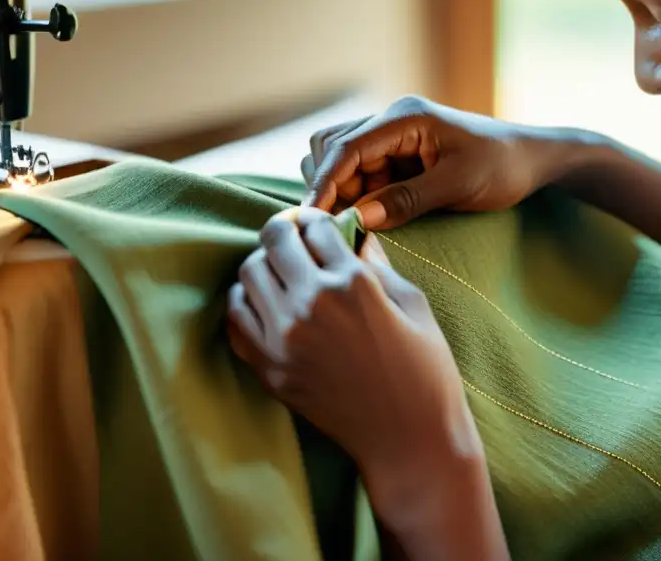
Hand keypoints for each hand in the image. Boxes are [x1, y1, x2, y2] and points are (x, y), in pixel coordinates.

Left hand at [226, 207, 483, 514]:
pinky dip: (246, 301)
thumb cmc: (424, 370)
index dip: (318, 220)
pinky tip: (267, 303)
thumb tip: (354, 234)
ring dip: (265, 263)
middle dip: (286, 231)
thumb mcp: (413, 303)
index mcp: (353, 283)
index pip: (315, 225)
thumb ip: (378, 263)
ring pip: (249, 272)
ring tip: (283, 272)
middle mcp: (311, 304)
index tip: (320, 226)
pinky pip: (236, 317)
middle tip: (296, 240)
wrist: (409, 441)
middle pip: (274, 240)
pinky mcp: (268, 368)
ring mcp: (283, 338)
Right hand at [302, 95, 547, 229]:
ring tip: (358, 224)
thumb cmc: (502, 167)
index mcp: (405, 118)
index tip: (312, 219)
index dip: (325, 184)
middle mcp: (391, 121)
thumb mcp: (458, 185)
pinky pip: (361, 173)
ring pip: (341, 160)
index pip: (346, 147)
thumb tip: (358, 218)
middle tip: (342, 225)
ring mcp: (392, 138)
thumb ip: (407, 200)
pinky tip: (369, 218)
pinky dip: (357, 195)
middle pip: (331, 148)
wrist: (530, 160)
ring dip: (342, 191)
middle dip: (330, 186)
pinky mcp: (397, 156)